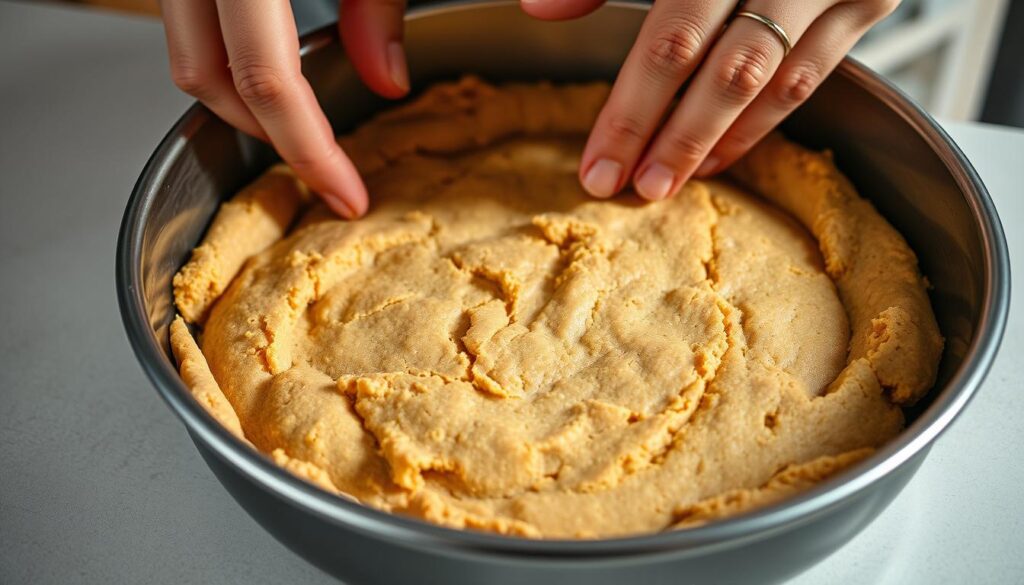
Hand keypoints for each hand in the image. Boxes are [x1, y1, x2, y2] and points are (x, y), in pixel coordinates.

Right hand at [159, 0, 411, 218]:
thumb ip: (378, 8)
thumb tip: (388, 81)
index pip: (264, 78)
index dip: (309, 149)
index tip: (346, 196)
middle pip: (205, 76)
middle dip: (263, 135)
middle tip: (319, 170)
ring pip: (187, 51)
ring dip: (237, 97)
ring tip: (299, 126)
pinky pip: (193, 22)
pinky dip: (227, 55)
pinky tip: (276, 65)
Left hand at [521, 0, 899, 199]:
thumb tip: (540, 10)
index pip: (669, 43)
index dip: (632, 112)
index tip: (598, 165)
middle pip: (726, 75)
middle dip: (676, 141)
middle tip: (637, 190)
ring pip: (775, 84)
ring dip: (721, 142)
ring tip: (672, 180)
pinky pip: (813, 74)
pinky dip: (764, 120)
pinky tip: (723, 149)